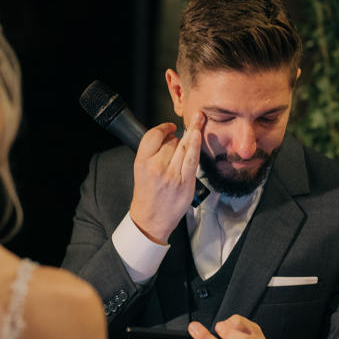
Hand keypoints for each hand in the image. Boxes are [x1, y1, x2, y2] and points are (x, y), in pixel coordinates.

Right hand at [129, 113, 203, 243]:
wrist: (151, 219)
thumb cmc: (147, 194)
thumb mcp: (140, 171)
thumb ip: (152, 153)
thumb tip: (169, 136)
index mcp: (142, 162)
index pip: (153, 135)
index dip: (164, 128)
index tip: (170, 127)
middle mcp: (156, 167)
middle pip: (171, 141)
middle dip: (176, 140)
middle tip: (176, 148)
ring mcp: (172, 175)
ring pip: (183, 146)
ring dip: (191, 135)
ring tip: (199, 118)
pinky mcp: (185, 182)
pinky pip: (192, 158)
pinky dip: (196, 144)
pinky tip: (199, 133)